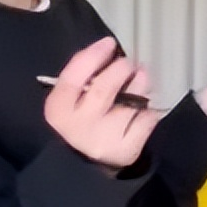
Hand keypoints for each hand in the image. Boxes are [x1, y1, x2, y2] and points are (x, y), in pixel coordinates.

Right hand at [44, 38, 158, 168]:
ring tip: (141, 76)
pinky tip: (143, 108)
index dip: (93, 56)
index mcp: (58, 110)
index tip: (109, 43)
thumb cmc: (79, 119)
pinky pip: (146, 121)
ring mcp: (103, 141)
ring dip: (140, 84)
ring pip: (129, 105)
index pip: (73, 78)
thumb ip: (82, 76)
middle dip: (120, 69)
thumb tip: (107, 50)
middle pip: (103, 90)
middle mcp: (78, 128)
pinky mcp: (126, 151)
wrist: (86, 163)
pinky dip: (148, 110)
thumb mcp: (70, 99)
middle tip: (128, 63)